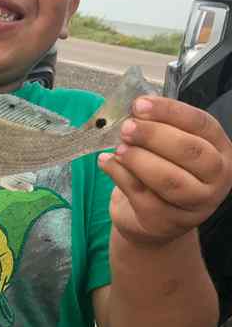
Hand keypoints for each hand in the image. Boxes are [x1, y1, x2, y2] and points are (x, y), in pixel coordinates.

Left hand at [98, 96, 231, 245]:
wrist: (157, 219)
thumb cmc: (165, 170)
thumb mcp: (170, 147)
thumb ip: (159, 127)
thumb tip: (133, 111)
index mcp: (221, 149)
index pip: (200, 124)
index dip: (168, 112)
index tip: (139, 105)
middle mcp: (217, 178)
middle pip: (189, 151)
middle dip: (153, 135)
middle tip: (126, 127)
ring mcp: (195, 204)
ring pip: (168, 179)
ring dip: (138, 159)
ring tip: (119, 148)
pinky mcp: (167, 222)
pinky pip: (141, 195)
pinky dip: (119, 175)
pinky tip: (106, 162)